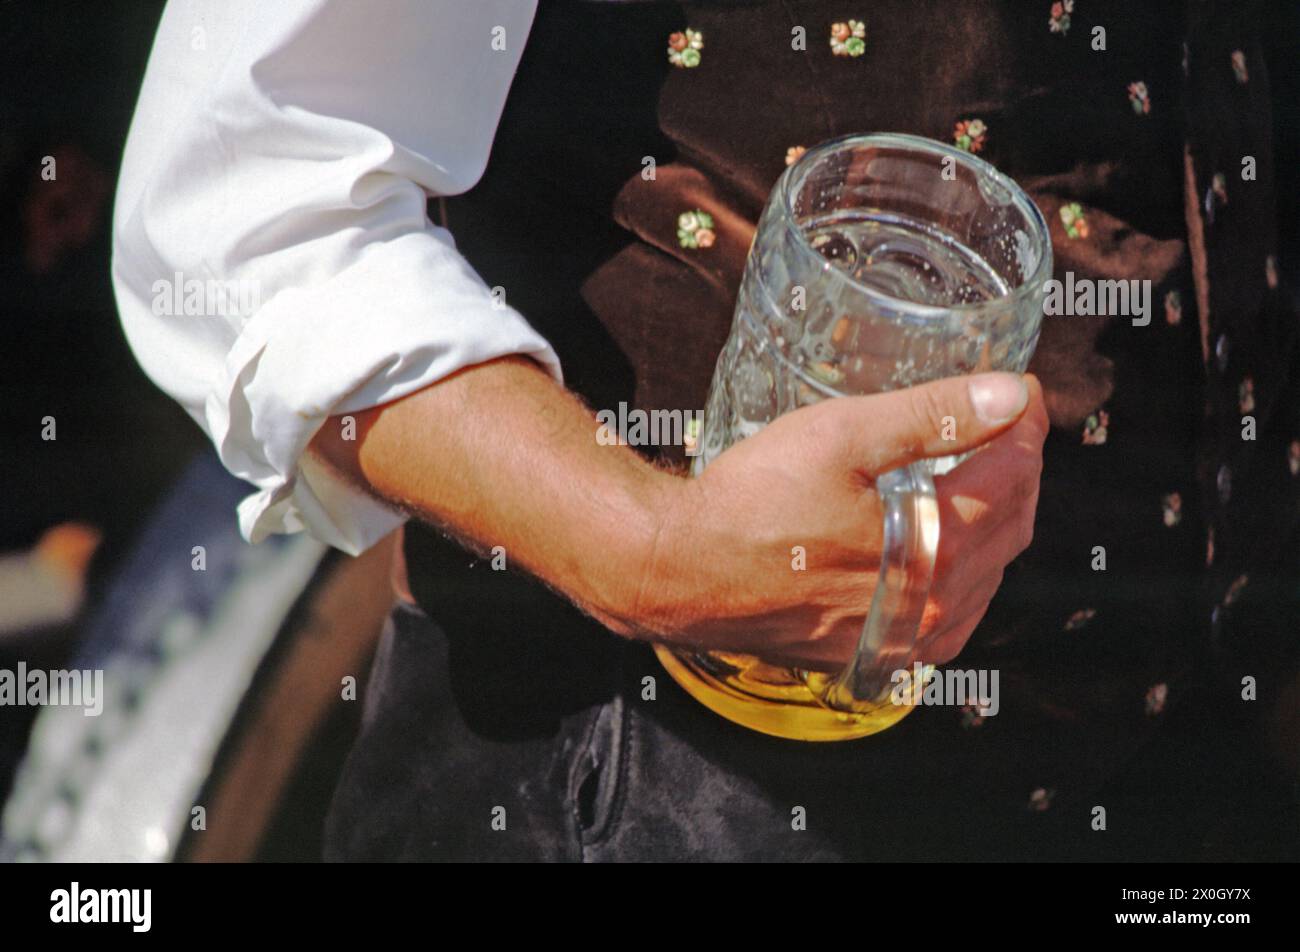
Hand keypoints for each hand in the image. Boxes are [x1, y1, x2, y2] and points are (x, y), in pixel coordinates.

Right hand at [627, 373, 1047, 670]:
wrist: (681, 572)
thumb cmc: (751, 503)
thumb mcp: (841, 436)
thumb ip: (933, 415)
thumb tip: (1008, 396)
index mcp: (933, 547)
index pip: (1012, 477)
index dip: (1025, 426)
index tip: (1022, 394)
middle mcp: (932, 607)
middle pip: (1012, 530)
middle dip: (1020, 471)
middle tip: (1010, 428)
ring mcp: (906, 641)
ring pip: (987, 579)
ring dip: (998, 525)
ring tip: (986, 480)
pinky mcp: (876, 656)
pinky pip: (951, 619)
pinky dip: (966, 578)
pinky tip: (950, 553)